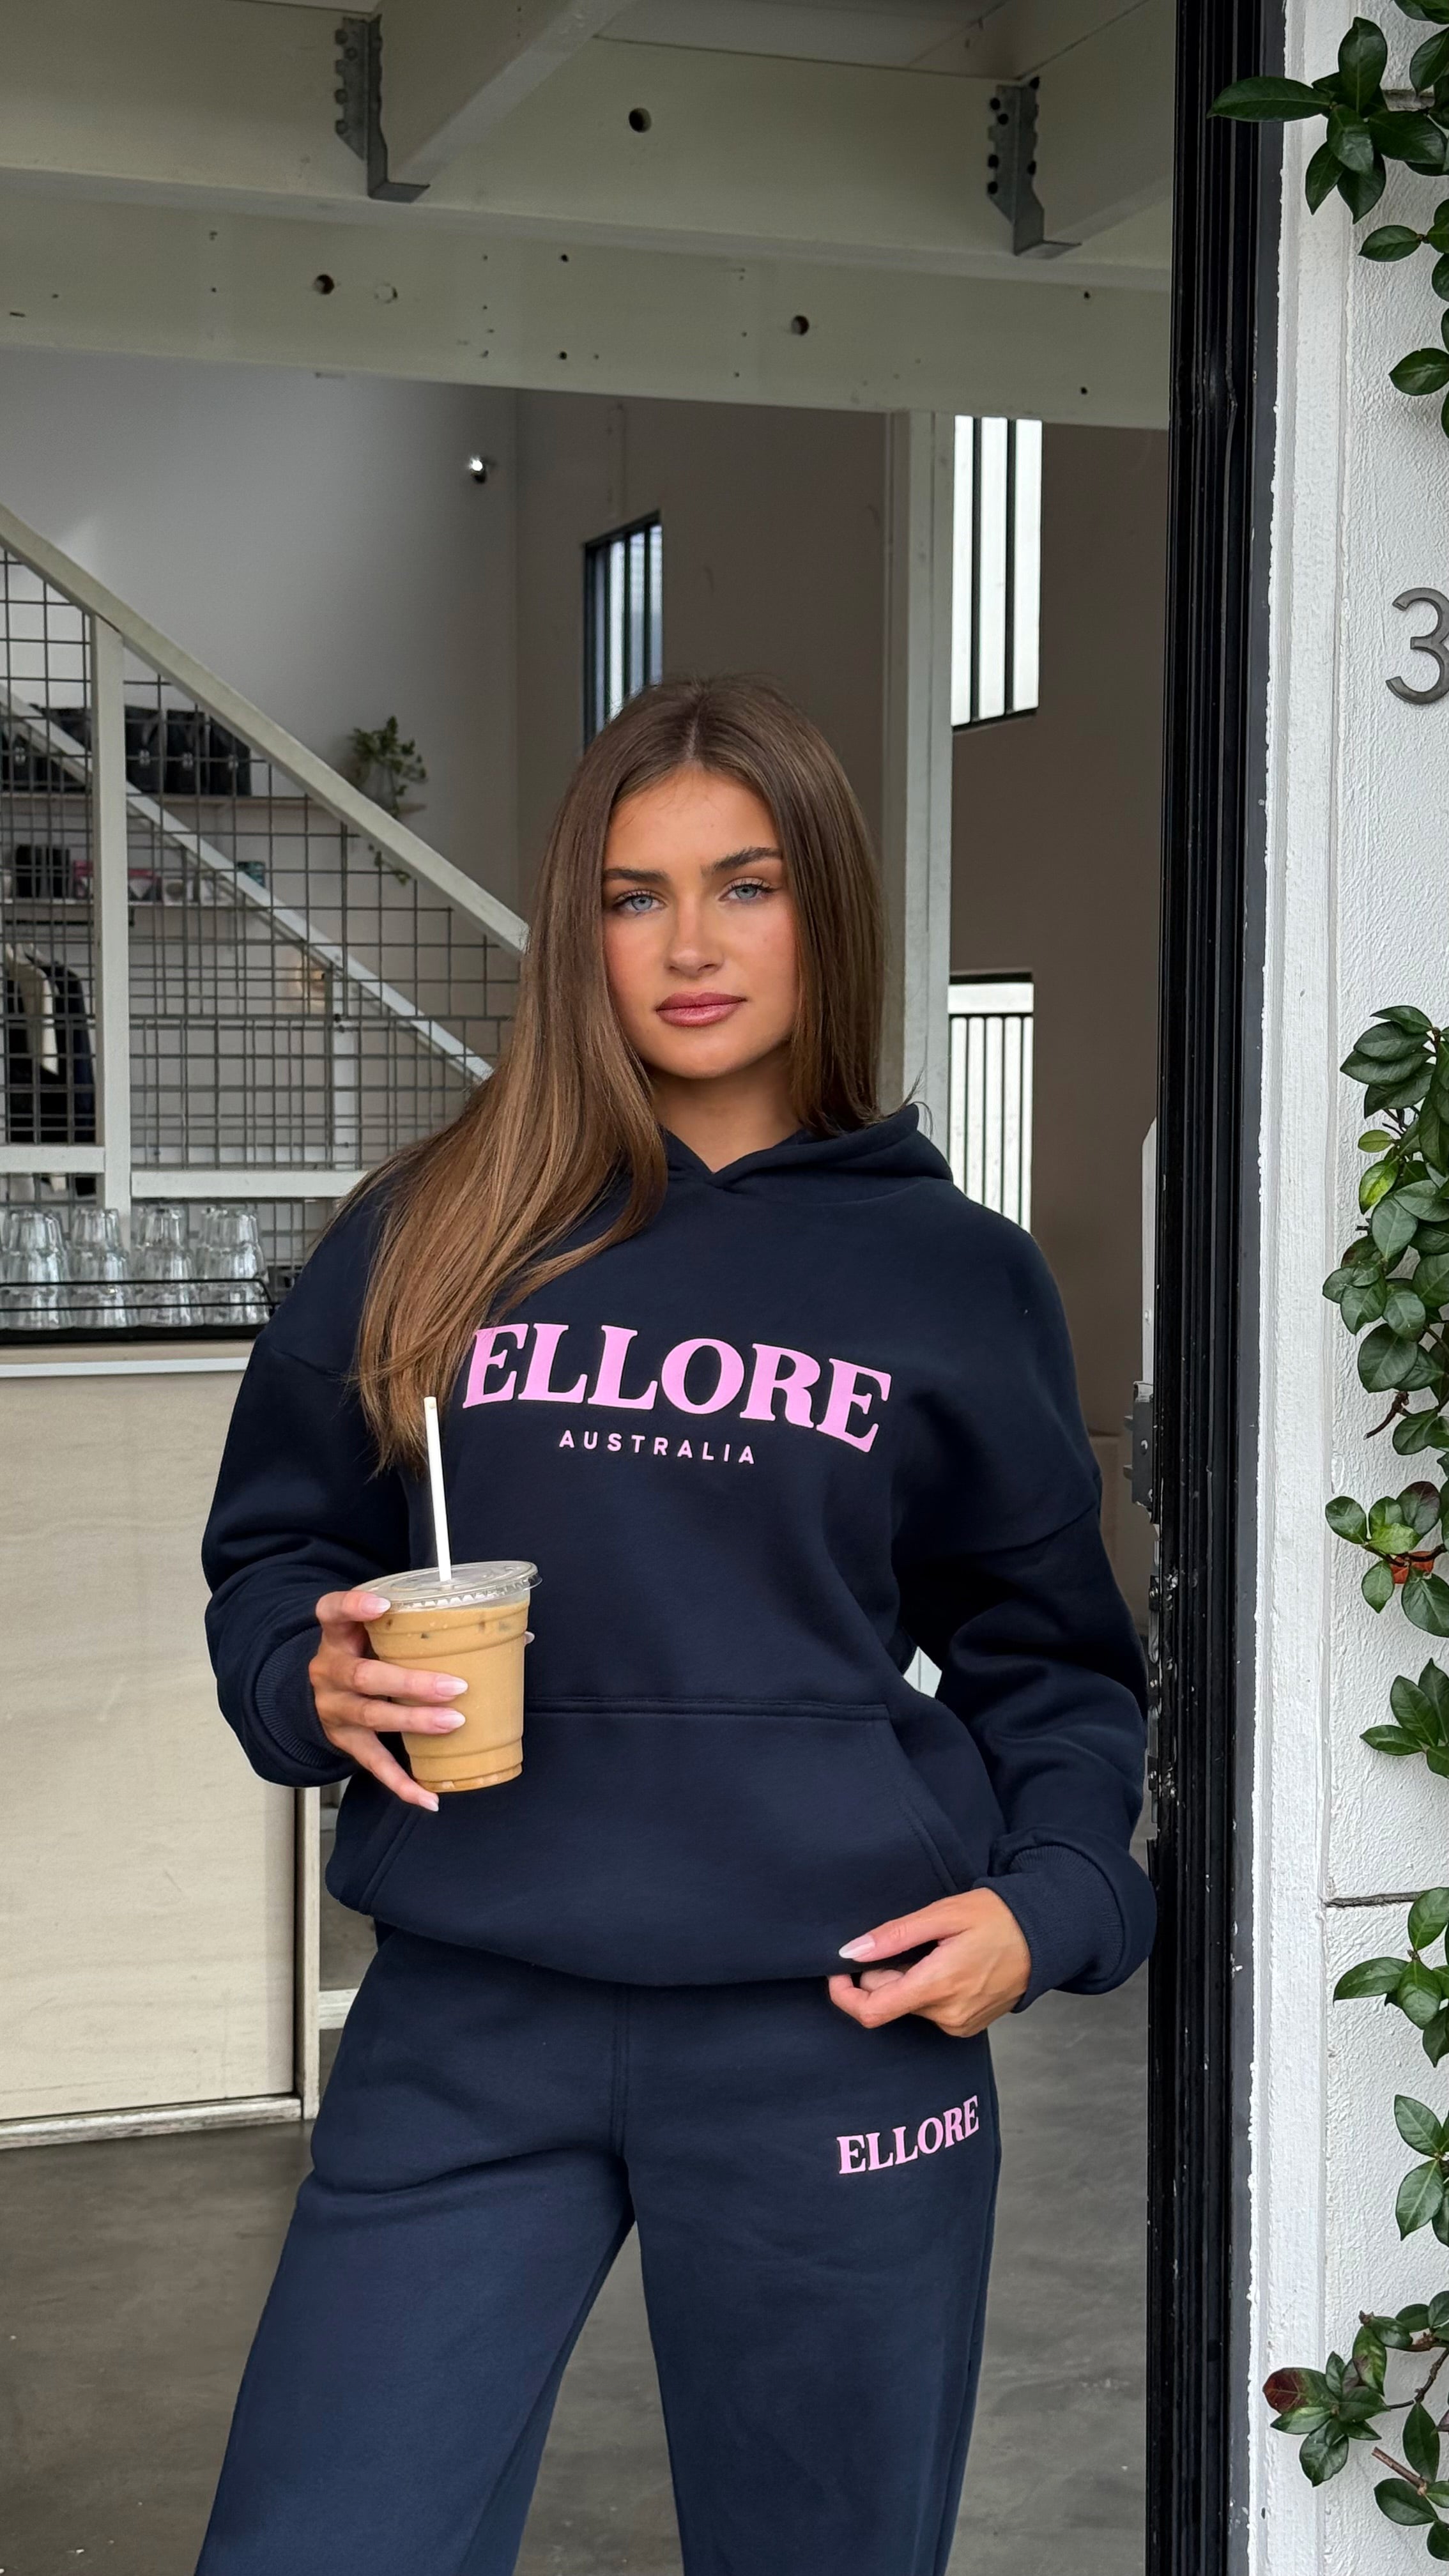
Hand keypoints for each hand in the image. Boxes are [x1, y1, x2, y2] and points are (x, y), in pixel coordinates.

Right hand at [309, 1586, 466, 1813]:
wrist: (315, 1697)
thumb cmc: (366, 1655)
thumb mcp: (377, 1636)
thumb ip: (427, 1629)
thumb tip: (518, 1636)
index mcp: (338, 1636)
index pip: (332, 1611)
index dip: (354, 1606)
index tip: (384, 1605)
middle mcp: (329, 1671)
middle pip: (364, 1675)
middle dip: (411, 1681)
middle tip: (454, 1686)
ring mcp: (335, 1709)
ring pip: (372, 1715)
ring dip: (415, 1721)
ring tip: (454, 1723)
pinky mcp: (346, 1742)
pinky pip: (374, 1765)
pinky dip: (402, 1783)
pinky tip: (428, 1797)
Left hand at [827, 1890, 1030, 2037]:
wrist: (1044, 1936)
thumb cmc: (996, 1918)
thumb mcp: (942, 1914)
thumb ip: (893, 1935)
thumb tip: (850, 1952)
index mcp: (937, 1986)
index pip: (871, 2011)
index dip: (844, 1994)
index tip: (838, 1971)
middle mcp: (947, 2015)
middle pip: (889, 2003)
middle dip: (883, 1974)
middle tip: (908, 1941)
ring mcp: (960, 2025)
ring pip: (909, 2006)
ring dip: (906, 1980)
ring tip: (933, 1950)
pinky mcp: (968, 2026)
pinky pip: (930, 2011)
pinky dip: (925, 1989)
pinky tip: (946, 1965)